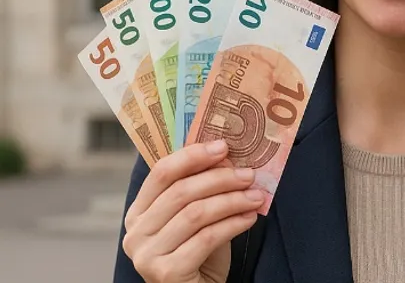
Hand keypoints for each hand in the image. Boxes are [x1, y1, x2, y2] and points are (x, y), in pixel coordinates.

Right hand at [122, 140, 264, 282]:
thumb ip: (204, 191)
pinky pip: (206, 238)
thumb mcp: (199, 219)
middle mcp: (135, 233)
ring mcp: (146, 255)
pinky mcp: (165, 273)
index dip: (193, 156)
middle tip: (249, 174)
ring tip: (256, 197)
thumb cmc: (200, 255)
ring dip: (232, 201)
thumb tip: (227, 157)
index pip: (161, 173)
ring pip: (195, 213)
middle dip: (220, 179)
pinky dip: (233, 224)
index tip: (224, 146)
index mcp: (138, 212)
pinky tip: (250, 218)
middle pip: (181, 191)